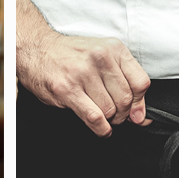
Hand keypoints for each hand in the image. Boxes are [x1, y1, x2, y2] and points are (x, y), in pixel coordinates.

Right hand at [17, 34, 151, 136]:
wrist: (37, 50)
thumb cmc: (70, 55)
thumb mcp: (101, 57)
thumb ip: (124, 81)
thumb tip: (141, 115)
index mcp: (113, 49)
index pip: (140, 83)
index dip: (140, 103)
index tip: (136, 112)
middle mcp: (100, 59)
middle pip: (125, 99)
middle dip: (122, 115)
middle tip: (114, 115)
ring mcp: (83, 74)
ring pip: (109, 110)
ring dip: (108, 120)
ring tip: (101, 116)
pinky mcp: (67, 90)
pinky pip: (94, 117)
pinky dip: (101, 129)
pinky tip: (101, 128)